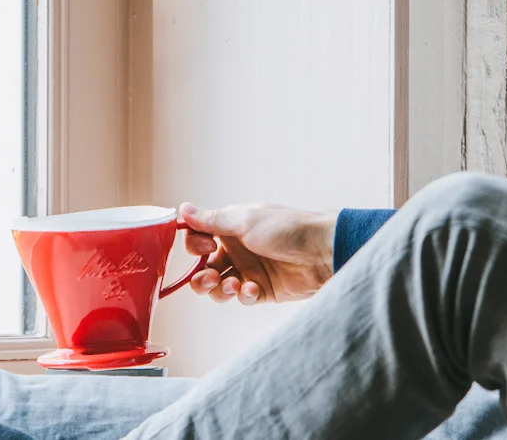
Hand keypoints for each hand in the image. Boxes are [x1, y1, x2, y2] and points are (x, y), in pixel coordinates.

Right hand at [179, 202, 335, 304]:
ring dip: (219, 290)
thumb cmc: (288, 228)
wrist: (323, 251)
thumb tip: (182, 208)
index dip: (195, 246)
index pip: (198, 239)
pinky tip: (254, 289)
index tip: (205, 247)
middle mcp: (238, 249)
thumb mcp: (245, 220)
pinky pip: (242, 298)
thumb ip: (211, 220)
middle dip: (201, 277)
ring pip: (219, 287)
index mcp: (231, 228)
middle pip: (204, 268)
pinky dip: (244, 295)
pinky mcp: (263, 290)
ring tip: (232, 286)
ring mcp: (250, 271)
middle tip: (210, 277)